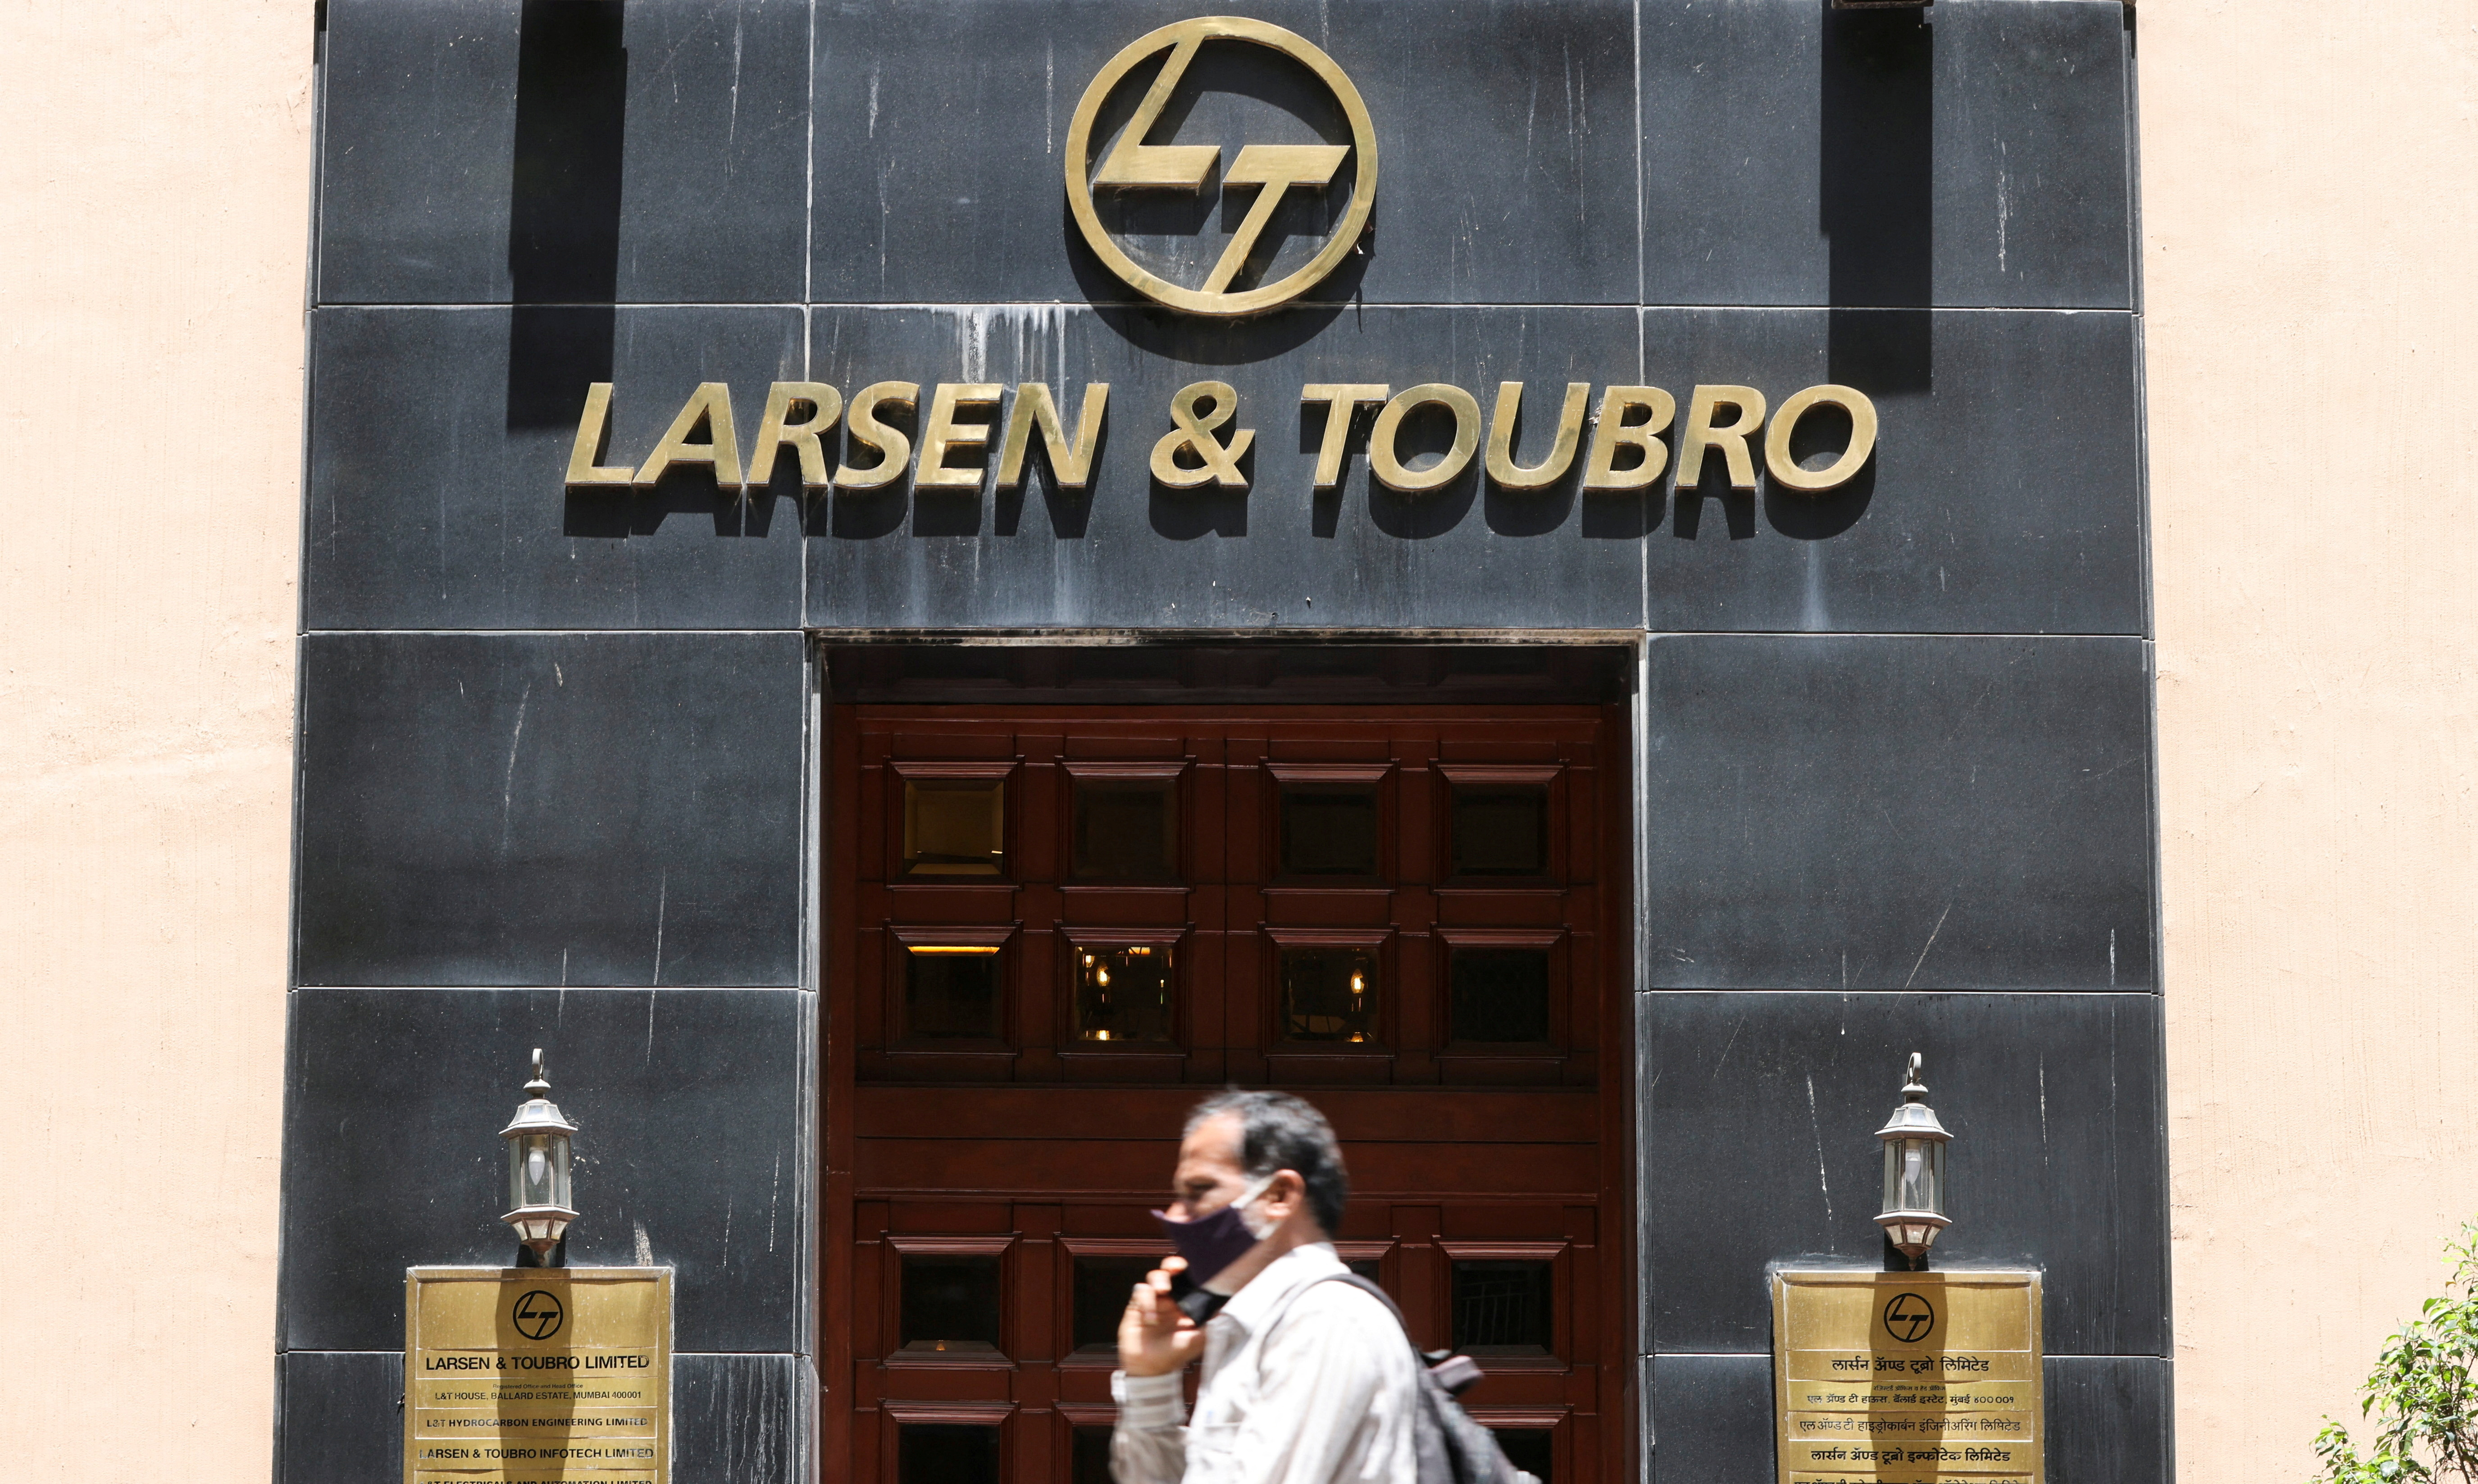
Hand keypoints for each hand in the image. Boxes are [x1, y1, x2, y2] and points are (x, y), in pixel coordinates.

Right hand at [1119, 1255, 1206, 1376]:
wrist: (1150, 1369)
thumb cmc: (1175, 1354)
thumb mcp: (1198, 1340)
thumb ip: (1210, 1323)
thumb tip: (1223, 1308)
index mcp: (1186, 1303)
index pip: (1189, 1280)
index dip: (1191, 1270)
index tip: (1194, 1267)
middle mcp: (1170, 1299)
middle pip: (1171, 1271)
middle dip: (1173, 1264)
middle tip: (1175, 1268)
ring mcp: (1154, 1300)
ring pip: (1155, 1277)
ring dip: (1159, 1278)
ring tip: (1162, 1290)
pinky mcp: (1137, 1305)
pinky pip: (1141, 1291)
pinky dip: (1146, 1300)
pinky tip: (1150, 1317)